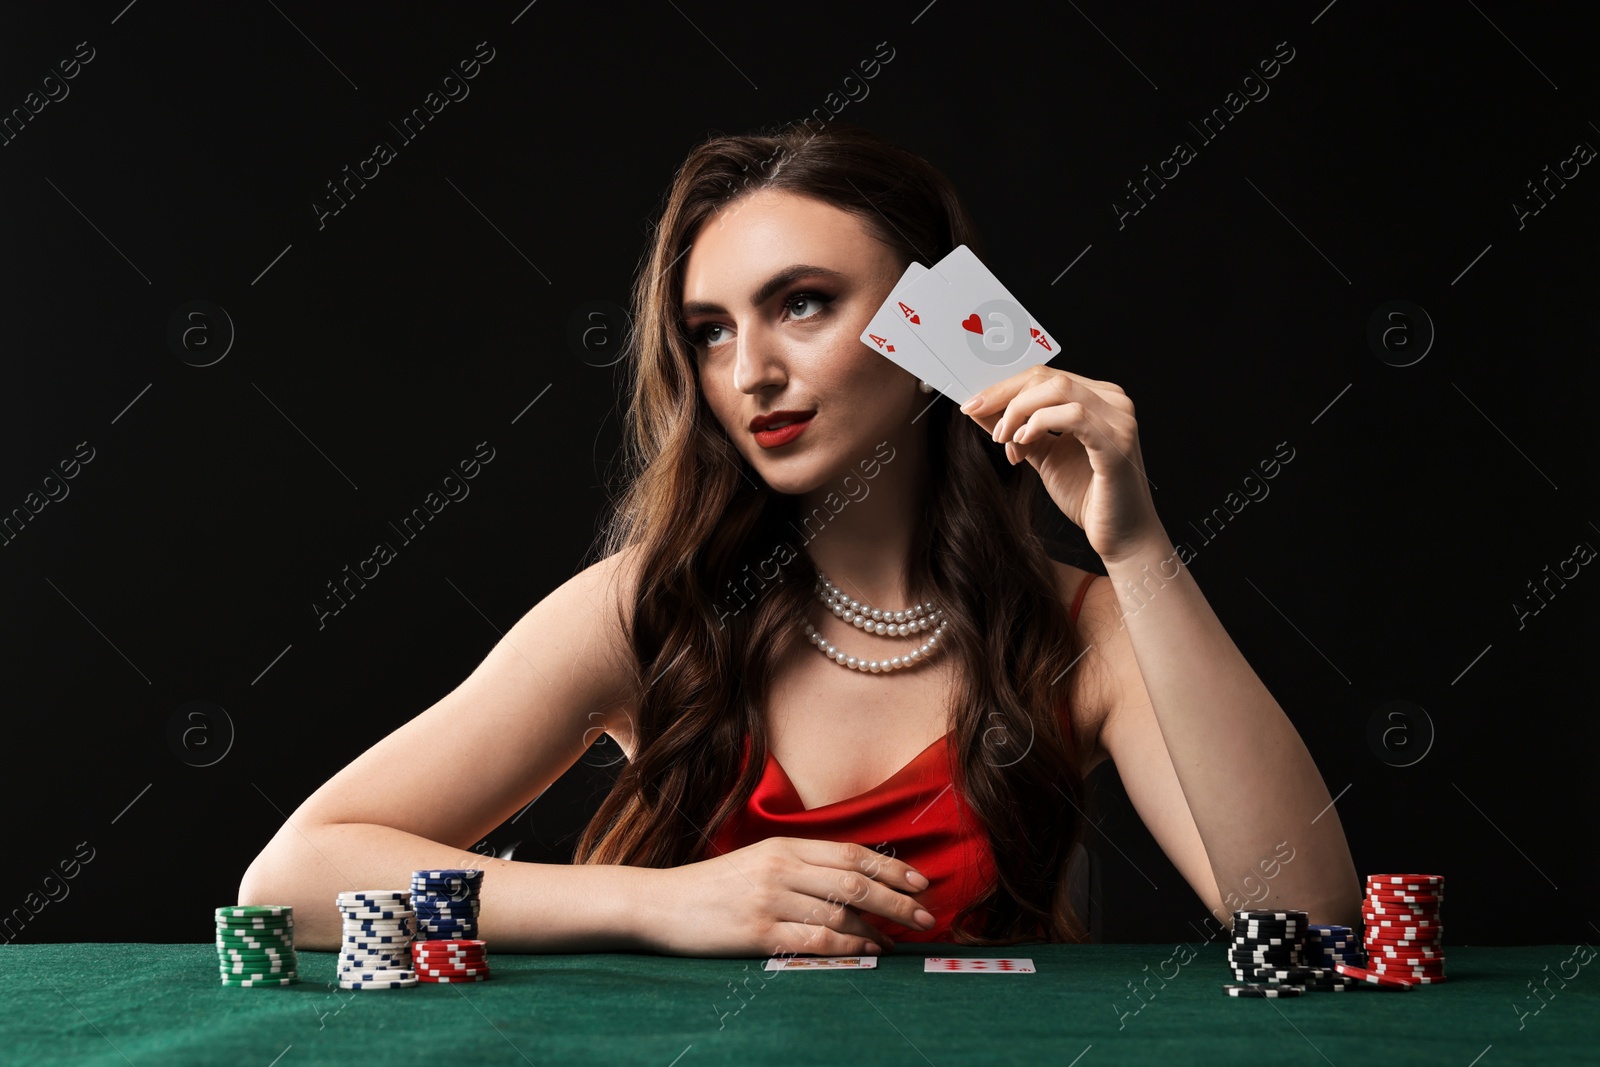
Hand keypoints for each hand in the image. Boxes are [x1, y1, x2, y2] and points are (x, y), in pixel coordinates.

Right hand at [643, 836, 935, 957]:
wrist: (661, 903)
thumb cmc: (714, 886)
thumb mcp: (759, 861)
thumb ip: (801, 866)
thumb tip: (855, 882)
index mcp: (784, 845)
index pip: (852, 853)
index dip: (892, 868)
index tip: (921, 882)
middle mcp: (781, 868)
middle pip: (855, 882)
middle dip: (898, 899)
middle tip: (927, 916)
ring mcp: (770, 900)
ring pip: (841, 912)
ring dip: (878, 928)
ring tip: (900, 940)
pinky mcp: (759, 933)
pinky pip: (817, 940)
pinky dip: (849, 946)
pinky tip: (867, 951)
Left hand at [961, 367, 1163, 562]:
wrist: (1121, 536)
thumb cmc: (1089, 498)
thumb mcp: (1043, 455)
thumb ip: (1017, 430)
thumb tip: (982, 409)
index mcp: (1098, 399)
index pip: (1045, 377)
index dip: (1004, 387)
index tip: (974, 404)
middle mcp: (1112, 401)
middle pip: (1047, 378)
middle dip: (1004, 395)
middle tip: (979, 416)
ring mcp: (1118, 419)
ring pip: (1058, 389)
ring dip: (1019, 411)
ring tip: (1004, 438)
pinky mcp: (1117, 441)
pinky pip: (1074, 415)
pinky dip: (1040, 423)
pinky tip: (1023, 440)